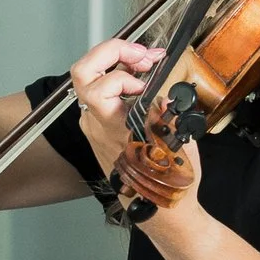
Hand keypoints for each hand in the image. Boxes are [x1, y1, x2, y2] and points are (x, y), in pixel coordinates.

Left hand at [72, 36, 203, 216]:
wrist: (158, 208)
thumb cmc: (168, 179)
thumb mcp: (176, 139)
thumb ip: (168, 111)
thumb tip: (164, 93)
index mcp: (114, 126)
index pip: (99, 86)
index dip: (123, 71)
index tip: (149, 73)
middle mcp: (96, 124)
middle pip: (83, 73)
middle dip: (111, 52)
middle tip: (140, 52)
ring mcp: (93, 126)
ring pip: (91, 80)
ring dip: (116, 62)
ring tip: (146, 60)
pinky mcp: (97, 128)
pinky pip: (100, 94)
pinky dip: (118, 79)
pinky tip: (140, 80)